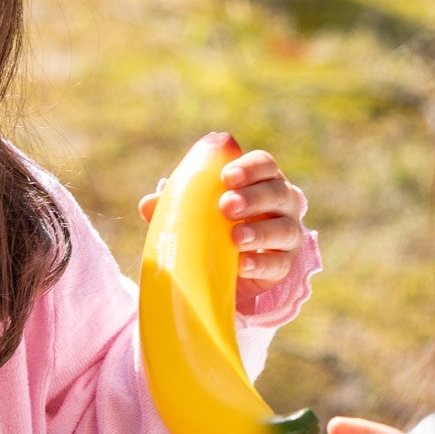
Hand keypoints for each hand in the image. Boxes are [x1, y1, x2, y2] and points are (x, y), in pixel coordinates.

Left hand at [139, 146, 307, 295]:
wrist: (228, 268)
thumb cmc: (213, 225)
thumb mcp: (196, 212)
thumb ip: (177, 204)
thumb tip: (147, 203)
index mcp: (262, 180)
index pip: (265, 164)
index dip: (249, 167)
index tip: (227, 176)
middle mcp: (282, 204)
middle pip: (278, 193)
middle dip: (253, 198)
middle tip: (226, 206)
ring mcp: (287, 235)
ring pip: (285, 229)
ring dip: (260, 232)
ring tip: (235, 238)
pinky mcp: (284, 265)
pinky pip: (279, 263)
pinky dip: (261, 264)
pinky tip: (242, 265)